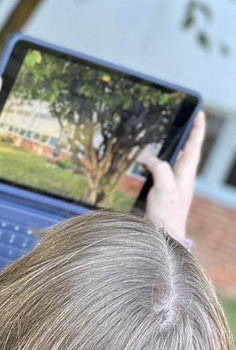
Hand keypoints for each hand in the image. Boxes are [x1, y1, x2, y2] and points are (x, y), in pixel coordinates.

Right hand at [143, 111, 204, 242]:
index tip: (200, 114)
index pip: (194, 147)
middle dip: (189, 135)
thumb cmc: (166, 214)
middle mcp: (183, 177)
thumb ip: (160, 169)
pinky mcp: (166, 191)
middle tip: (187, 120)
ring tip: (172, 135)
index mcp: (186, 174)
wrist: (163, 235)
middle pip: (188, 151)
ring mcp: (175, 184)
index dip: (197, 130)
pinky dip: (162, 159)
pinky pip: (165, 168)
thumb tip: (150, 158)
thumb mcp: (164, 189)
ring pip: (177, 159)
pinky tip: (152, 160)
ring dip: (176, 147)